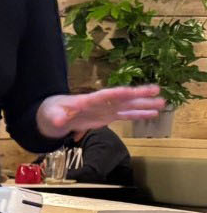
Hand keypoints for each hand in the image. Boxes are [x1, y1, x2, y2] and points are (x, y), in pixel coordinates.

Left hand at [36, 86, 165, 136]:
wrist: (51, 116)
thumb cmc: (50, 113)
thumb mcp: (51, 116)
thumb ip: (56, 117)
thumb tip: (58, 121)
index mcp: (87, 100)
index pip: (104, 96)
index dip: (116, 94)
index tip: (130, 91)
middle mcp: (100, 103)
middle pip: (122, 97)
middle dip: (138, 94)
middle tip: (157, 91)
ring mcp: (105, 109)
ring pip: (128, 106)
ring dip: (144, 105)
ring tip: (162, 103)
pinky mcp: (107, 117)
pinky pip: (125, 115)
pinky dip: (138, 115)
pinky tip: (153, 114)